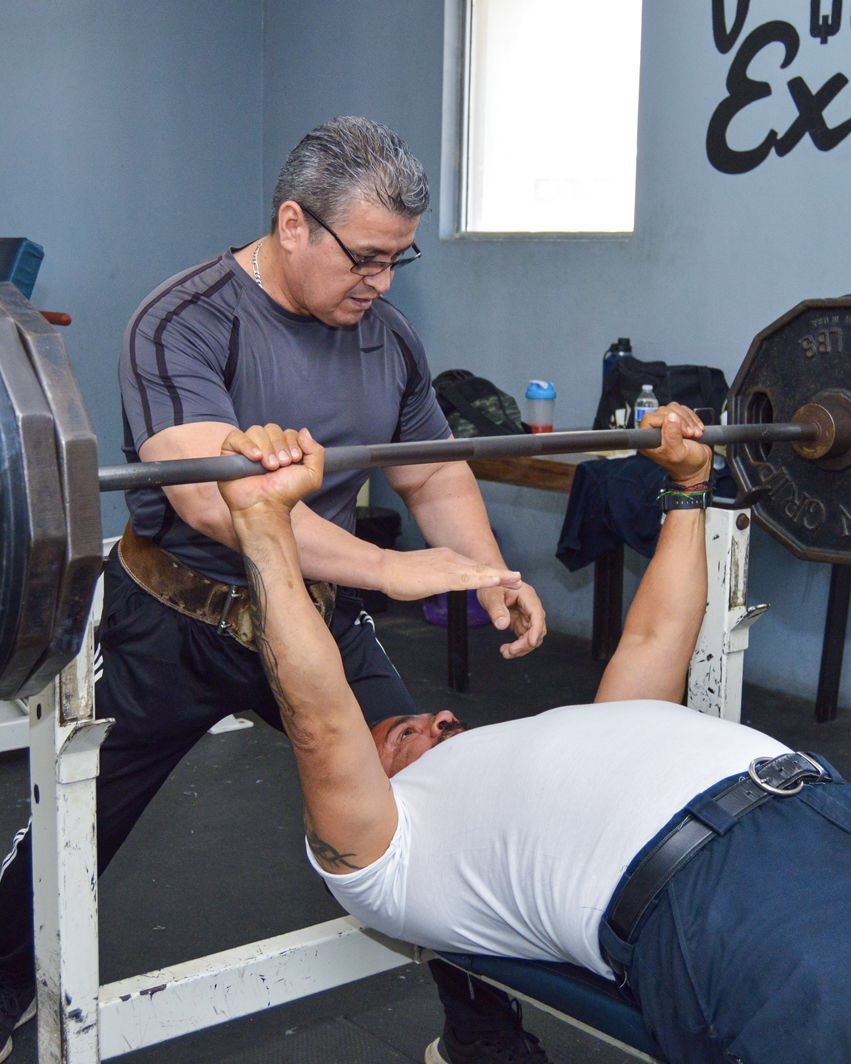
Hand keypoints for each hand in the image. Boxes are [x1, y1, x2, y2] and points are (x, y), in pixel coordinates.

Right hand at [217, 424, 324, 513]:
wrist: (266, 507)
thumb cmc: (286, 494)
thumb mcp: (312, 475)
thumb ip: (316, 451)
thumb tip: (304, 431)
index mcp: (282, 449)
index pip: (288, 432)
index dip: (292, 443)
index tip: (293, 461)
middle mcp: (264, 446)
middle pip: (272, 428)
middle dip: (280, 446)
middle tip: (281, 466)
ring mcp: (246, 448)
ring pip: (256, 430)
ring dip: (266, 448)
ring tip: (269, 467)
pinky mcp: (229, 452)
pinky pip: (236, 436)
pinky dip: (247, 445)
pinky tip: (255, 458)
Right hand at [378, 547, 522, 601]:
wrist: (384, 568)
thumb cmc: (397, 575)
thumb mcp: (423, 577)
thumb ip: (435, 578)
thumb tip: (438, 583)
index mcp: (446, 559)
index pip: (472, 567)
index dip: (489, 572)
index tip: (504, 577)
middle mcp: (450, 559)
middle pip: (480, 568)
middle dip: (500, 574)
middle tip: (518, 578)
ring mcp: (448, 566)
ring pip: (478, 572)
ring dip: (498, 576)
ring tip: (515, 579)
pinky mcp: (443, 576)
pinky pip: (467, 579)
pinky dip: (483, 579)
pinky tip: (495, 581)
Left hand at [477, 581, 546, 658]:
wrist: (489, 583)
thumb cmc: (492, 585)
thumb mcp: (491, 595)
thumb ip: (497, 609)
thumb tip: (503, 624)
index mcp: (527, 596)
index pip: (537, 614)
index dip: (536, 630)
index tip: (530, 643)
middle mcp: (530, 606)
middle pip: (537, 628)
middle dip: (526, 643)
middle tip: (511, 651)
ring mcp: (527, 616)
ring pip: (532, 636)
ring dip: (522, 647)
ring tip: (506, 652)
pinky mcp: (521, 622)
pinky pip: (524, 637)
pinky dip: (518, 646)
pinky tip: (507, 650)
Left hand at [637, 404, 712, 485]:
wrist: (698, 466)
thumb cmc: (686, 465)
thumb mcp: (678, 454)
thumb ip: (672, 437)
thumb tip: (671, 417)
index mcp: (649, 441)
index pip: (650, 419)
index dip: (666, 421)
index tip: (681, 431)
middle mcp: (655, 432)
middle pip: (663, 411)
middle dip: (681, 421)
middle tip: (690, 434)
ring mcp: (666, 425)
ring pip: (674, 408)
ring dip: (688, 420)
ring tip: (694, 434)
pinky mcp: (677, 421)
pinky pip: (683, 410)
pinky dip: (692, 418)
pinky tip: (696, 429)